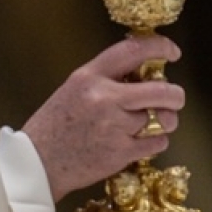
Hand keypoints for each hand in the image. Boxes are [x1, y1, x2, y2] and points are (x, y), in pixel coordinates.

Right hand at [22, 35, 184, 201]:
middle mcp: (104, 98)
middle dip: (174, 95)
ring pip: (160, 119)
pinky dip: (154, 143)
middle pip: (161, 90)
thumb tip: (142, 76)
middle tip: (174, 99)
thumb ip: (103, 81)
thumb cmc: (52, 129)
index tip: (171, 53)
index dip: (160, 47)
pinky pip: (156, 143)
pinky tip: (139, 144)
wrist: (36, 165)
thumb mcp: (71, 91)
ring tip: (153, 125)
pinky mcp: (120, 153)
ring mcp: (114, 127)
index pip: (133, 50)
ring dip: (162, 122)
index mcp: (88, 77)